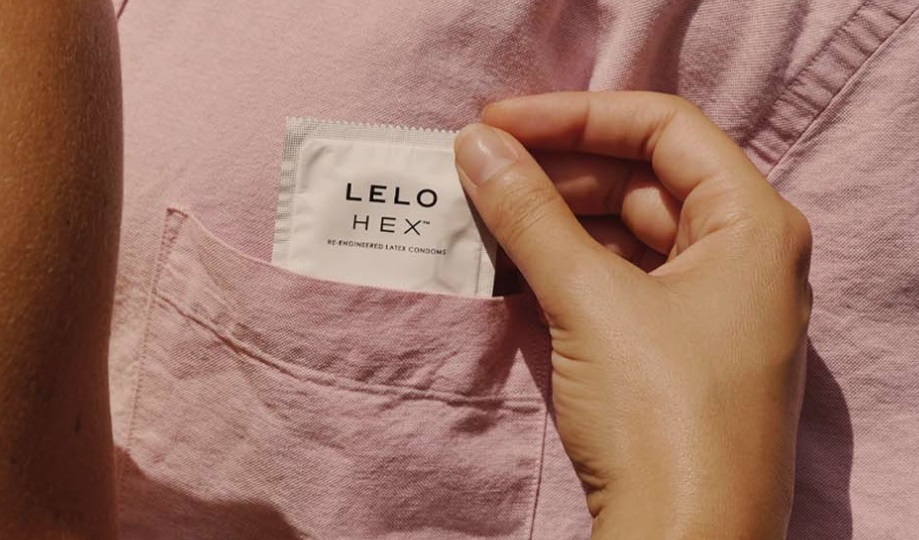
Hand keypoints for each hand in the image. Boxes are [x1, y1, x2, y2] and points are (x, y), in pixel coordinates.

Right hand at [454, 92, 811, 538]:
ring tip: (482, 212)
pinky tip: (509, 262)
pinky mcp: (674, 350)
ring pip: (622, 234)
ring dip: (552, 222)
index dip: (576, 116)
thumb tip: (473, 147)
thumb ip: (529, 214)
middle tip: (478, 167)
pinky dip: (564, 268)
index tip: (497, 122)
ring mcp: (709, 306)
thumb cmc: (662, 412)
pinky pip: (615, 282)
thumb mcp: (589, 299)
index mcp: (752, 224)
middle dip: (556, 172)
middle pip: (639, 180)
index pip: (663, 129)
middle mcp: (742, 257)